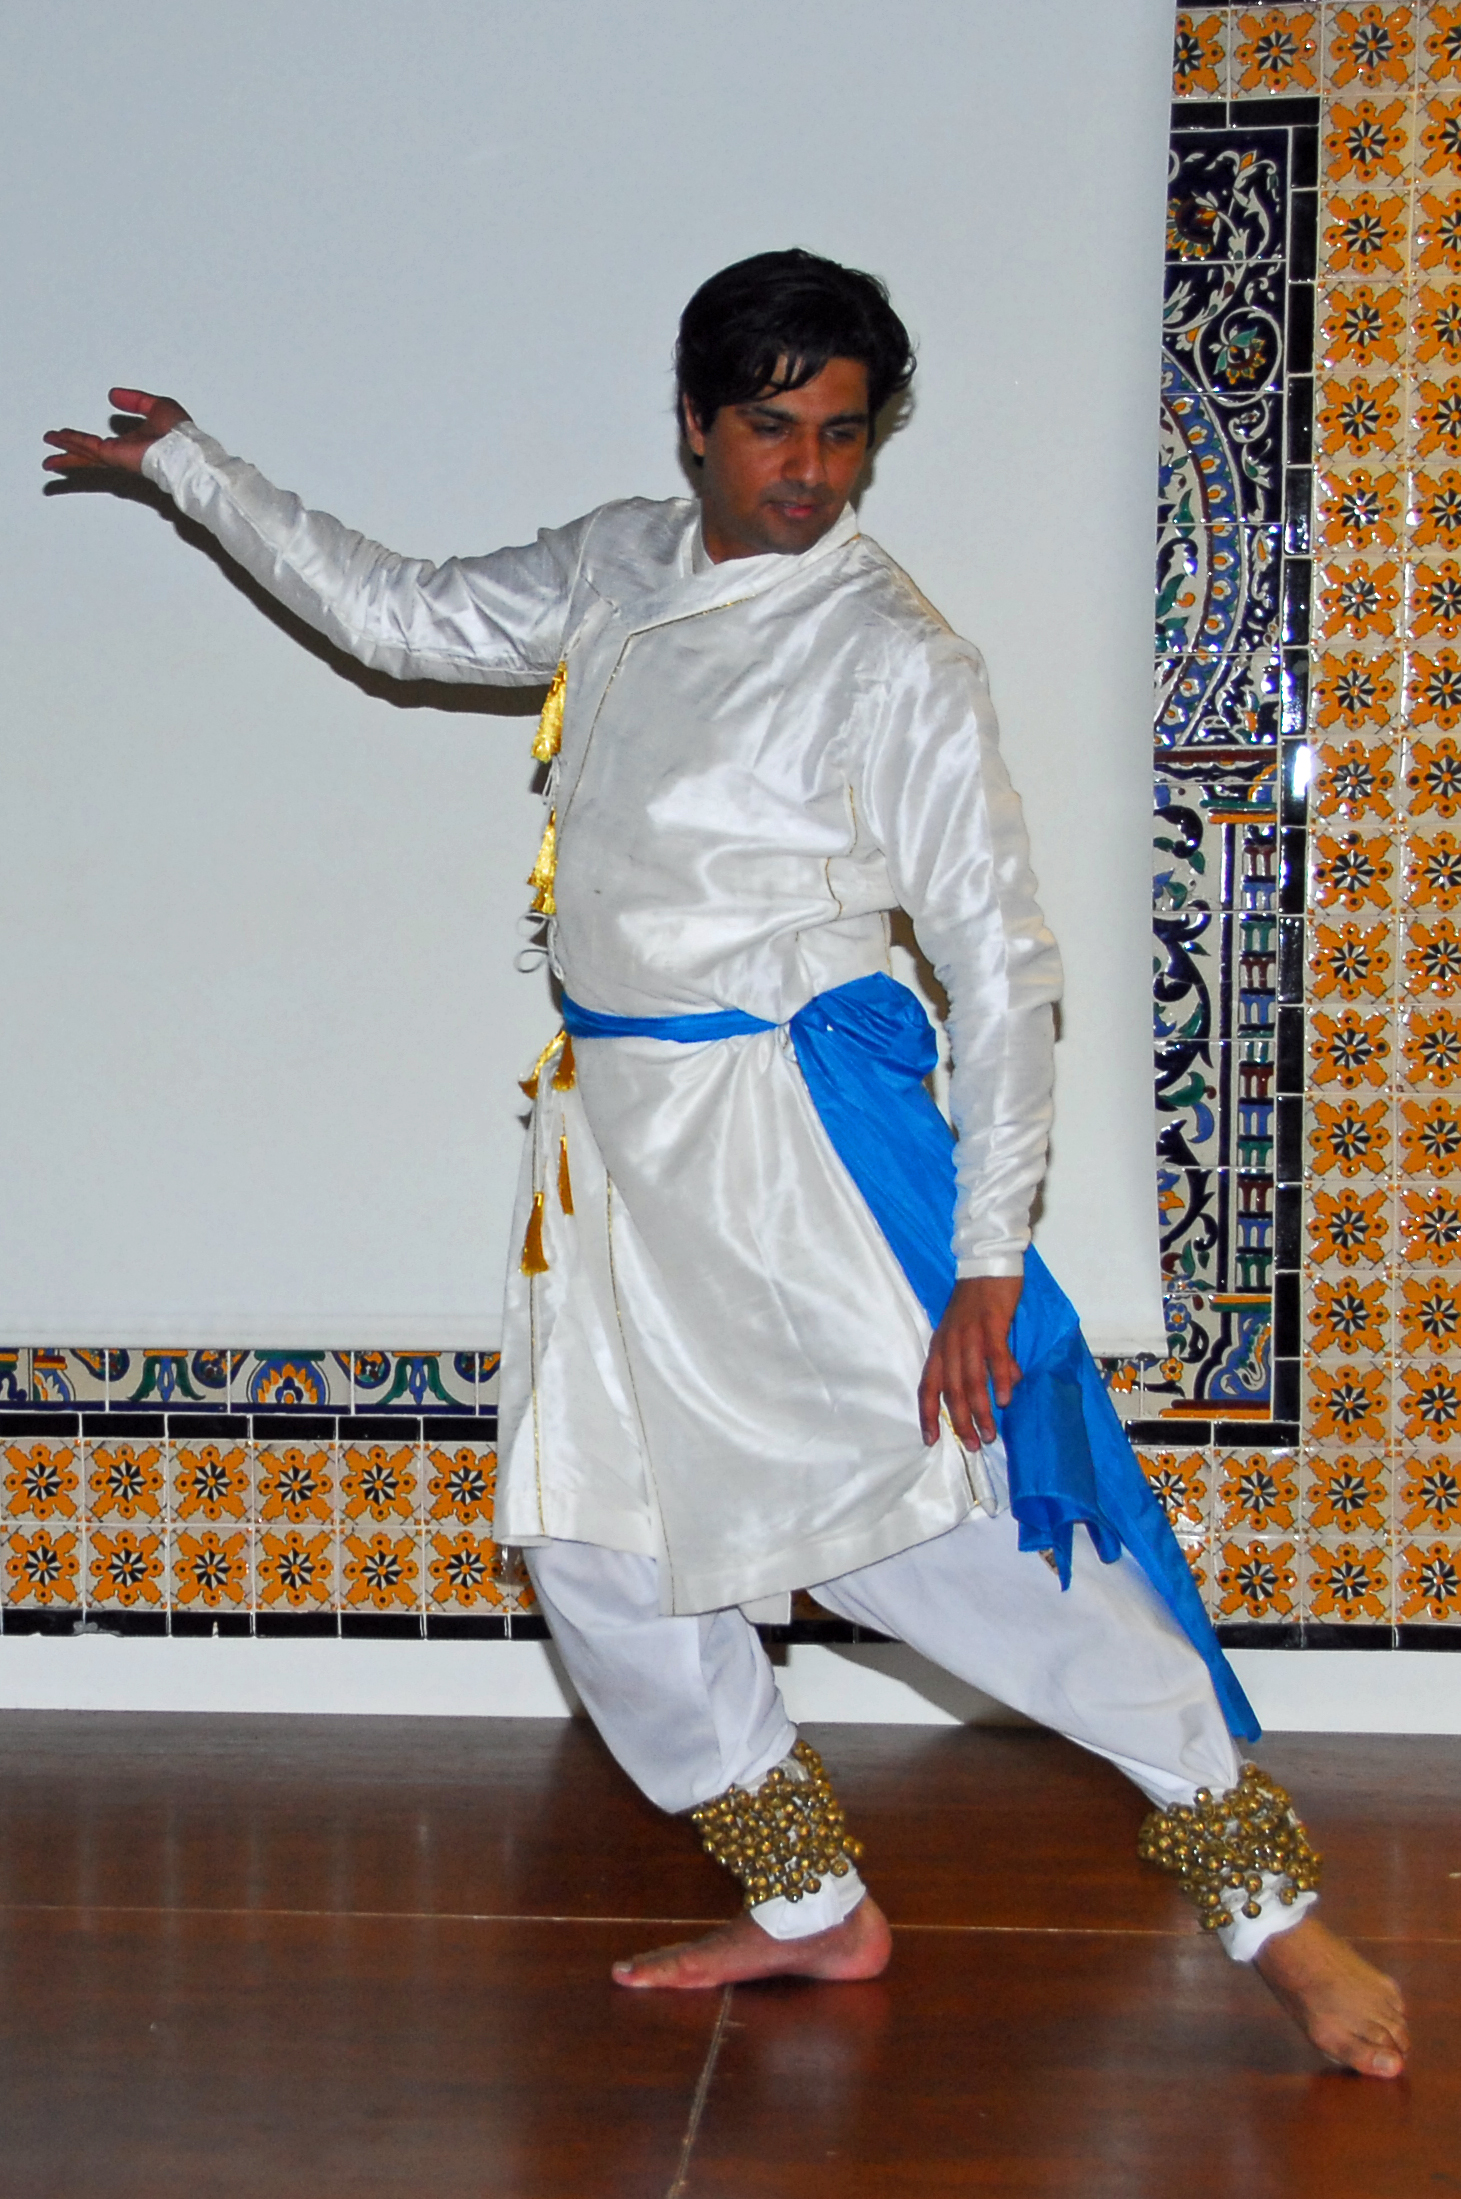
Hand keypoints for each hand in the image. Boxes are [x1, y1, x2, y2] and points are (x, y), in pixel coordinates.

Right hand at [43, 388, 190, 477]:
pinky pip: (88, 446)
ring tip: (48, 453)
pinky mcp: (113, 455)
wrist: (183, 447)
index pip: (107, 446)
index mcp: (133, 444)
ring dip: (66, 451)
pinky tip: (59, 439)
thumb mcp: (155, 406)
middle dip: (71, 456)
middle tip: (53, 457)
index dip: (92, 443)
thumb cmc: (179, 433)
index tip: (77, 441)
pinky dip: (73, 441)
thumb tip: (113, 396)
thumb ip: (134, 401)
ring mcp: (117, 456)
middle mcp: (123, 453)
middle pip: (90, 457)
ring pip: (85, 454)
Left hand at [918, 1274, 1022, 1448]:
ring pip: (971, 1379)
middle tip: (974, 1445)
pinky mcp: (991, 1323)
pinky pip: (994, 1356)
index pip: (928, 1386)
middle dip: (961, 1422)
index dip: (928, 1414)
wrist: (986, 1262)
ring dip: (981, 1410)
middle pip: (951, 1390)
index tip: (931, 1440)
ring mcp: (969, 1333)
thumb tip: (1000, 1392)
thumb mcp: (967, 1333)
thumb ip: (978, 1363)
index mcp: (940, 1346)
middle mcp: (949, 1343)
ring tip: (991, 1433)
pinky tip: (1006, 1398)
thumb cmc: (977, 1301)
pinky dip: (1000, 1379)